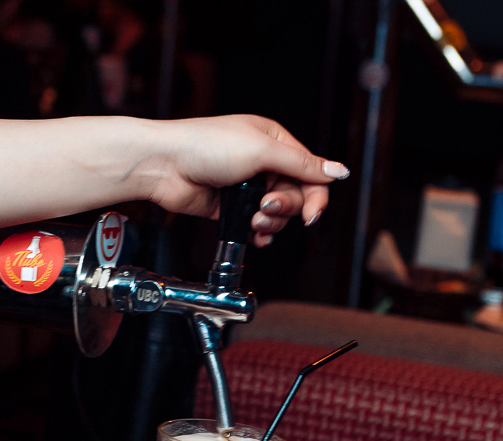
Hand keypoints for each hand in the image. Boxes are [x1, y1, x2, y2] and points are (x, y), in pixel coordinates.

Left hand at [139, 115, 349, 244]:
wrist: (164, 165)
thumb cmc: (205, 145)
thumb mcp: (261, 150)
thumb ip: (302, 164)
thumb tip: (338, 171)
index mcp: (275, 141)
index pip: (310, 171)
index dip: (315, 195)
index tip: (310, 214)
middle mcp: (262, 162)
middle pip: (294, 195)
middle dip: (285, 208)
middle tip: (266, 208)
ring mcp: (245, 186)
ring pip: (275, 213)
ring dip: (269, 223)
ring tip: (254, 221)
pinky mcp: (228, 207)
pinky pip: (253, 224)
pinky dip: (258, 234)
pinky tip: (255, 237)